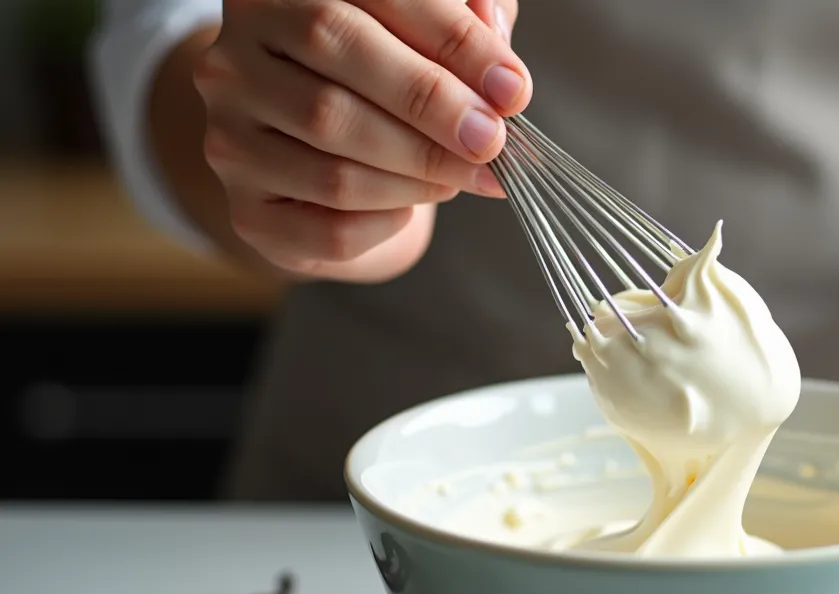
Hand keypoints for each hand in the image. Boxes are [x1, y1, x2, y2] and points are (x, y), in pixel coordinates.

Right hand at [194, 0, 529, 281]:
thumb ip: (466, 21)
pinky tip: (412, 204)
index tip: (512, 89)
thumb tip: (499, 65)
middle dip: (434, 111)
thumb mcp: (427, 31)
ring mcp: (230, 138)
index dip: (453, 43)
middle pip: (339, 74)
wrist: (325, 160)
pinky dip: (389, 221)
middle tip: (492, 140)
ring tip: (465, 173)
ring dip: (420, 174)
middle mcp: (235, 58)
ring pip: (336, 164)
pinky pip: (330, 229)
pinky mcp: (249, 213)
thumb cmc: (385, 80)